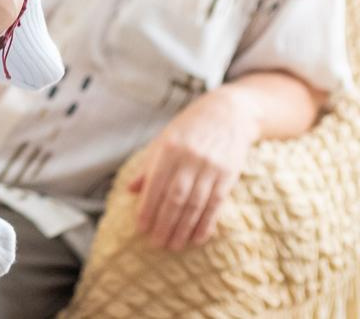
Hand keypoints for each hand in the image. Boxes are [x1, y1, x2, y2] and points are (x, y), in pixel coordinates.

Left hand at [127, 88, 254, 250]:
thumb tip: (130, 191)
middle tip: (156, 243)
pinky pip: (216, 204)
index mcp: (170, 148)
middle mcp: (190, 158)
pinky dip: (206, 223)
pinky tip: (197, 238)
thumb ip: (148, 166)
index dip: (149, 208)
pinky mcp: (228, 175)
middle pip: (176, 198)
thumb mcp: (164, 139)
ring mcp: (211, 167)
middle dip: (165, 223)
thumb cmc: (190, 128)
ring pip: (195, 204)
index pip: (156, 184)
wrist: (228, 113)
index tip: (141, 228)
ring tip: (174, 245)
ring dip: (184, 228)